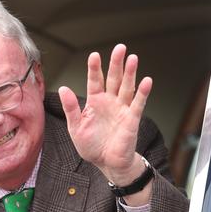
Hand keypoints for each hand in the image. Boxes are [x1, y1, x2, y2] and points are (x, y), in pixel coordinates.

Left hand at [58, 44, 151, 185]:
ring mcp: (122, 109)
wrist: (107, 163)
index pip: (94, 81)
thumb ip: (71, 108)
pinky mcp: (132, 119)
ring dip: (130, 73)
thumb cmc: (91, 146)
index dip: (94, 68)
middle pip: (113, 78)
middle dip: (116, 63)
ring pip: (126, 87)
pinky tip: (146, 81)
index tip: (94, 55)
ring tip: (132, 58)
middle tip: (120, 47)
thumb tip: (63, 88)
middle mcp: (109, 102)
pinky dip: (143, 93)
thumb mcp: (76, 127)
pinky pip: (138, 104)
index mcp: (95, 102)